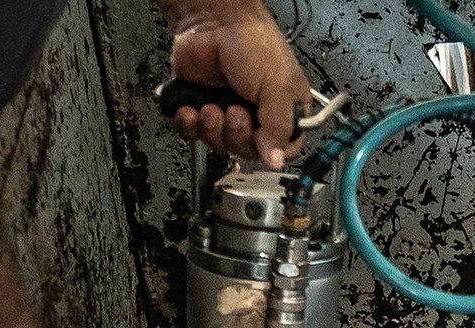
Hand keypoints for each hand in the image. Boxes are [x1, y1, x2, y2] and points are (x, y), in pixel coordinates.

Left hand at [169, 11, 311, 168]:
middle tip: (234, 113)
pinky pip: (193, 133)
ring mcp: (228, 113)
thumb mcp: (278, 88)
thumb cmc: (252, 42)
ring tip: (211, 107)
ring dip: (212, 130)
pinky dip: (189, 125)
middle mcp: (257, 116)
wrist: (213, 19)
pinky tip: (191, 109)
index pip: (282, 150)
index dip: (270, 152)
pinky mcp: (201, 108)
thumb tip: (276, 161)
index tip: (260, 142)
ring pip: (220, 145)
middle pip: (248, 150)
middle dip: (237, 136)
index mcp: (284, 112)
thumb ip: (280, 127)